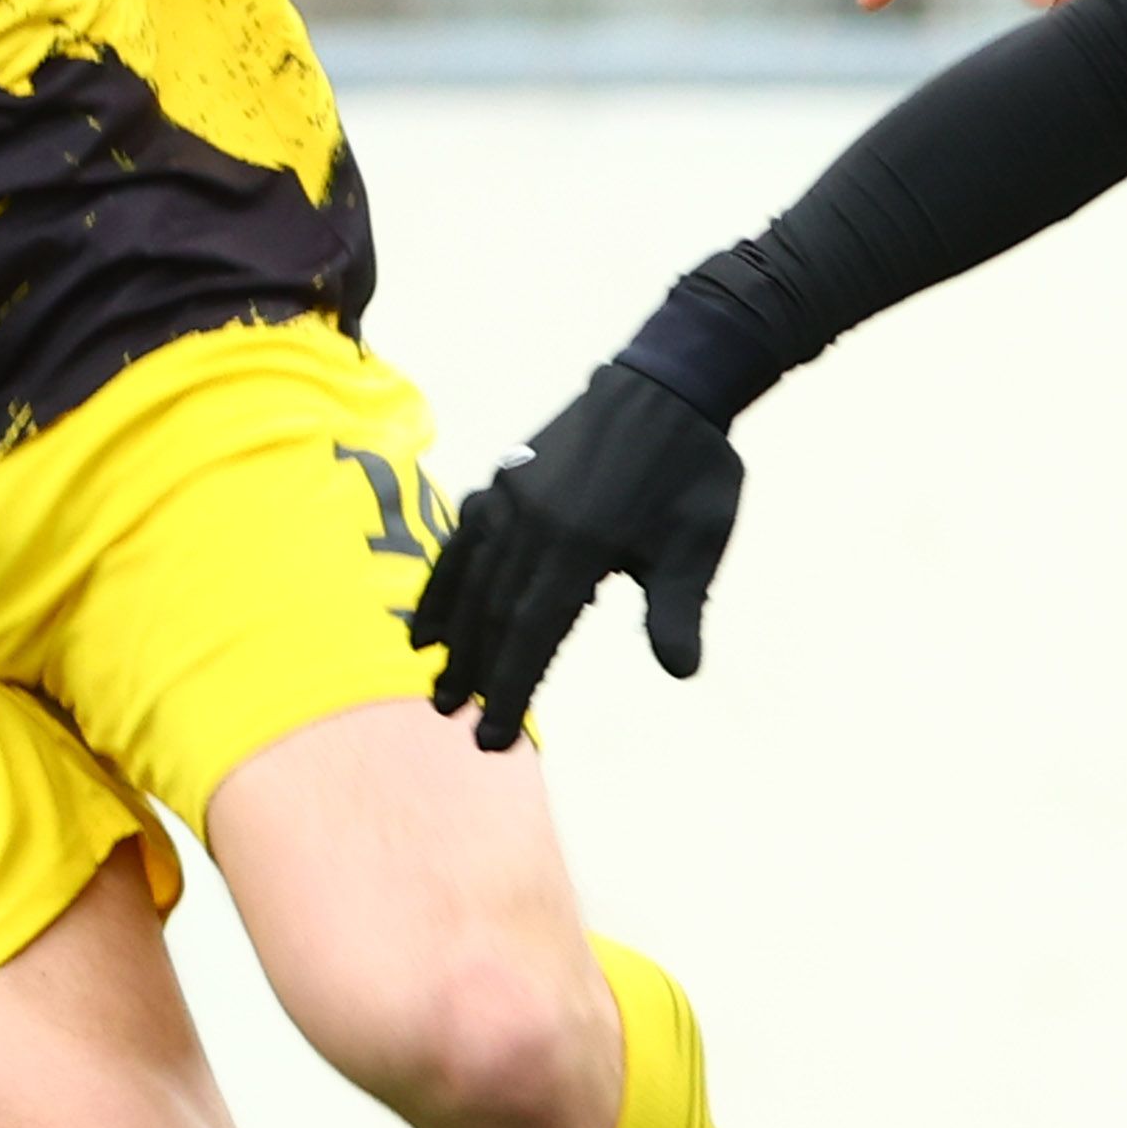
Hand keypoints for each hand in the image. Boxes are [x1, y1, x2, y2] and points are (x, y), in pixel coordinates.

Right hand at [403, 360, 745, 749]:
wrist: (668, 388)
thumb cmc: (694, 473)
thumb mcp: (699, 541)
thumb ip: (679, 607)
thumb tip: (681, 671)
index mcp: (582, 542)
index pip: (534, 633)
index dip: (510, 689)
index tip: (493, 739)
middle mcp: (534, 520)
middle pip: (494, 612)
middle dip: (476, 672)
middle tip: (457, 722)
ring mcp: (512, 495)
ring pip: (472, 579)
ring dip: (454, 637)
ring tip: (439, 687)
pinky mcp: (504, 479)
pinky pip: (463, 539)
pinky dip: (443, 584)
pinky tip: (427, 623)